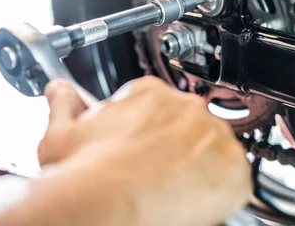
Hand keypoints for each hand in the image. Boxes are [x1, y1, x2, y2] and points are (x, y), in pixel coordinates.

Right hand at [38, 77, 250, 225]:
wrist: (104, 203)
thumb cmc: (83, 174)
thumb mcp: (62, 133)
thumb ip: (65, 105)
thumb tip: (59, 91)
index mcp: (151, 93)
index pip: (160, 107)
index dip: (152, 132)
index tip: (144, 150)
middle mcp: (187, 107)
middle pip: (189, 127)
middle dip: (177, 148)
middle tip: (157, 174)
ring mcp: (214, 135)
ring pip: (213, 150)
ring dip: (199, 167)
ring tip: (173, 190)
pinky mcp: (234, 167)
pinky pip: (235, 176)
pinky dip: (221, 190)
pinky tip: (194, 200)